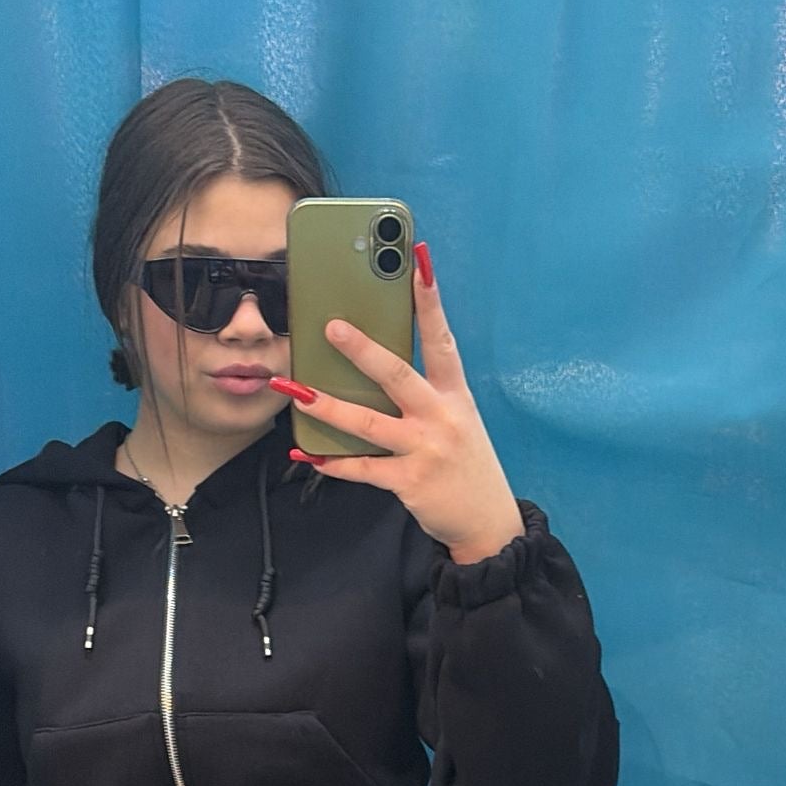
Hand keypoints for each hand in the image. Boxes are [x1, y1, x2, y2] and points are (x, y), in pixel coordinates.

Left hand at [271, 241, 524, 562]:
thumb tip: (374, 369)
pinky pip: (363, 469)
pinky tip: (309, 454)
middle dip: (362, 350)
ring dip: (329, 406)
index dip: (429, 301)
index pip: (441, 339)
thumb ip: (425, 396)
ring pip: (369, 423)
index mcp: (455, 395)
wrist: (487, 522)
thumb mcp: (457, 421)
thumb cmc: (464, 465)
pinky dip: (333, 462)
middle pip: (398, 374)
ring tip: (297, 391)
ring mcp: (425, 450)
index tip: (417, 264)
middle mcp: (442, 417)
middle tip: (331, 327)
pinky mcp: (410, 482)